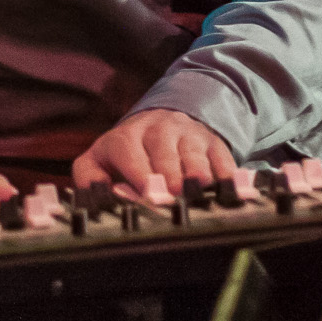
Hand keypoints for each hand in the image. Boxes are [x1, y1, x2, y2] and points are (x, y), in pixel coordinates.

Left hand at [72, 108, 236, 196]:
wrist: (161, 121)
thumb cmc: (126, 154)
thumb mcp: (99, 161)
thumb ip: (90, 179)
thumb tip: (95, 198)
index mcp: (125, 137)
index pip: (129, 151)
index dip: (140, 173)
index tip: (148, 194)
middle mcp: (157, 130)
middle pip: (164, 151)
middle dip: (170, 175)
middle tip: (173, 197)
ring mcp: (187, 134)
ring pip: (193, 152)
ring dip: (197, 172)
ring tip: (200, 189)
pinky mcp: (212, 143)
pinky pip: (221, 157)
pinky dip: (227, 173)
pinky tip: (231, 188)